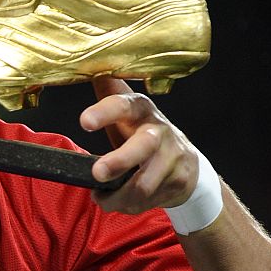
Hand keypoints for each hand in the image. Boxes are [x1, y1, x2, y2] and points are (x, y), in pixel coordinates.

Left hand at [80, 77, 198, 213]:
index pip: (124, 104)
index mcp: (140, 109)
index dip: (104, 112)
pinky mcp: (179, 181)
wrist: (186, 164)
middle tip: (97, 173)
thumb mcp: (125, 109)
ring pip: (144, 183)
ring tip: (101, 198)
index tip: (84, 121)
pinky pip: (148, 200)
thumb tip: (85, 64)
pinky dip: (128, 206)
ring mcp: (173, 157)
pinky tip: (119, 202)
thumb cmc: (141, 131)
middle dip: (119, 161)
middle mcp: (159, 130)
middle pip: (144, 145)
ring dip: (118, 196)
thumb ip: (107, 91)